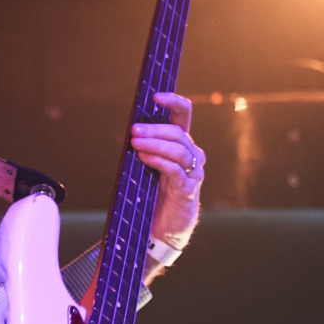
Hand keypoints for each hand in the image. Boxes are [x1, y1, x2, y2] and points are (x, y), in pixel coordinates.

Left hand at [131, 90, 201, 248]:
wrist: (163, 227)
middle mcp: (193, 155)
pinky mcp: (188, 190)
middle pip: (178, 133)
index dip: (173, 102)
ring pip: (179, 150)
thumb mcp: (146, 164)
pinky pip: (176, 171)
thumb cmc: (153, 192)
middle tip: (133, 130)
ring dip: (155, 144)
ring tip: (135, 144)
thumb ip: (143, 147)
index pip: (183, 115)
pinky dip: (159, 161)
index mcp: (182, 144)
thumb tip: (130, 129)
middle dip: (154, 129)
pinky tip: (144, 157)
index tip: (155, 96)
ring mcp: (193, 172)